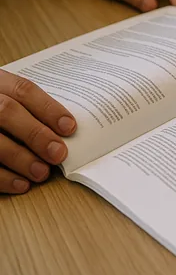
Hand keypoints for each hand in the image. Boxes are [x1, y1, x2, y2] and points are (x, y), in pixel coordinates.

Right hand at [0, 70, 76, 193]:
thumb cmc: (3, 109)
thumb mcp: (10, 97)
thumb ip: (31, 109)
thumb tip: (67, 130)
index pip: (23, 90)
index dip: (48, 108)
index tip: (69, 127)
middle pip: (7, 113)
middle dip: (36, 134)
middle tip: (58, 153)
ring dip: (20, 159)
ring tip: (42, 172)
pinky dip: (2, 177)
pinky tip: (21, 184)